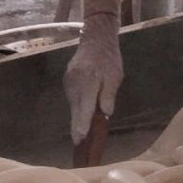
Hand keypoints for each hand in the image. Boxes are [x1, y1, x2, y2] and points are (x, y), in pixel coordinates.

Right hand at [63, 0, 123, 144]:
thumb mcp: (115, 76)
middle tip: (78, 144)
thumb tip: (106, 113)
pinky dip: (77, 106)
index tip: (80, 138)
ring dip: (78, 116)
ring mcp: (69, 81)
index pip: (85, 107)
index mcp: (89, 81)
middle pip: (76, 109)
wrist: (95, 38)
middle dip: (77, 126)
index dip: (83, 124)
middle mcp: (75, 82)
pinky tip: (82, 112)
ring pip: (73, 104)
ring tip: (82, 132)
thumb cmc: (109, 58)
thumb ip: (109, 94)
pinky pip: (72, 98)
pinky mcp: (67, 80)